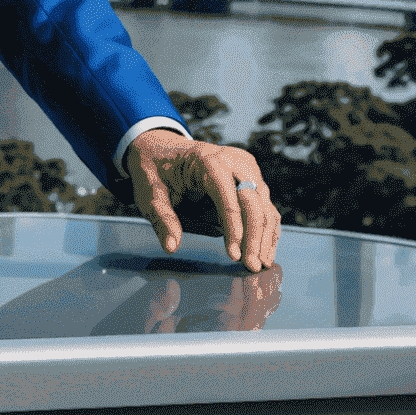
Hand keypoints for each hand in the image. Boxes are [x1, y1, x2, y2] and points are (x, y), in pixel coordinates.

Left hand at [125, 129, 280, 271]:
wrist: (160, 147)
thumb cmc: (154, 170)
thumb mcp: (148, 192)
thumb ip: (162, 218)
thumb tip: (171, 247)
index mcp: (205, 159)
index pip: (227, 195)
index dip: (233, 227)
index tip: (233, 256)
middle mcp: (231, 159)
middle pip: (252, 200)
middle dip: (254, 236)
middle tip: (251, 267)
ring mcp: (244, 167)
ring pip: (264, 204)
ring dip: (265, 236)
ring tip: (260, 265)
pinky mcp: (250, 176)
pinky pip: (265, 205)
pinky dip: (267, 229)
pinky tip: (265, 252)